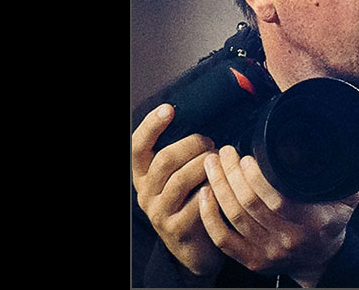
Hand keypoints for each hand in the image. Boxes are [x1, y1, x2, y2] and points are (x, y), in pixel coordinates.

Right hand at [132, 104, 224, 281]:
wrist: (196, 248)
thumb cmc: (193, 201)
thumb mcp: (181, 176)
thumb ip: (183, 153)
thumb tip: (201, 116)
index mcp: (144, 176)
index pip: (138, 146)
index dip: (151, 126)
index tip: (168, 109)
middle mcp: (146, 193)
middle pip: (164, 159)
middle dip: (192, 145)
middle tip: (211, 143)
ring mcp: (159, 213)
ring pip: (181, 179)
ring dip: (204, 165)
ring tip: (219, 161)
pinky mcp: (176, 230)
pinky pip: (196, 203)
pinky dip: (211, 190)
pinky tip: (221, 185)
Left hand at [199, 145, 358, 286]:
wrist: (322, 259)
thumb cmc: (330, 220)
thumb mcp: (347, 195)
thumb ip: (340, 173)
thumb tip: (323, 144)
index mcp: (312, 222)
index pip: (277, 199)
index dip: (257, 177)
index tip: (246, 157)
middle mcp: (288, 239)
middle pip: (250, 204)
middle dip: (231, 174)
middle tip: (225, 152)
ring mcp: (268, 252)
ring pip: (234, 217)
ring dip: (219, 186)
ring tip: (212, 164)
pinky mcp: (251, 260)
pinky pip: (222, 238)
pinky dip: (210, 215)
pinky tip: (205, 192)